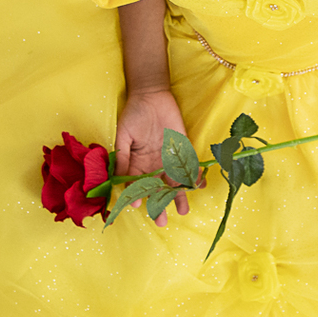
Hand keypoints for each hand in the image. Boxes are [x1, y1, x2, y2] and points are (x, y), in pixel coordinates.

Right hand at [115, 88, 198, 226]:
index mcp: (137, 164)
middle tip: (161, 221)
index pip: (138, 186)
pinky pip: (189, 165)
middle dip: (159, 205)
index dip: (138, 196)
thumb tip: (119, 179)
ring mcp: (169, 158)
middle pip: (158, 189)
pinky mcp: (183, 148)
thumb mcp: (124, 136)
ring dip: (179, 196)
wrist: (151, 95)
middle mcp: (154, 165)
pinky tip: (198, 185)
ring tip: (183, 210)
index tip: (138, 205)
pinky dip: (194, 175)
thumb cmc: (133, 115)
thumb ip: (123, 157)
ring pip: (175, 182)